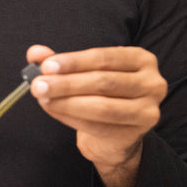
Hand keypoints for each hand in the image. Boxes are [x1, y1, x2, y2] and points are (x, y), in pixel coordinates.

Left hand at [27, 45, 167, 186]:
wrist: (114, 131)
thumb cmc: (100, 93)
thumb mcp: (82, 72)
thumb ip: (60, 61)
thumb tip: (35, 53)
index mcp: (140, 59)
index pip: (104, 57)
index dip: (74, 62)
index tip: (47, 66)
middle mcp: (151, 82)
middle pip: (103, 82)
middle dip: (66, 83)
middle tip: (38, 85)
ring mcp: (148, 109)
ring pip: (101, 106)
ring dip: (66, 102)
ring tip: (43, 98)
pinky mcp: (137, 133)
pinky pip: (98, 126)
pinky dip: (71, 118)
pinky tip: (54, 110)